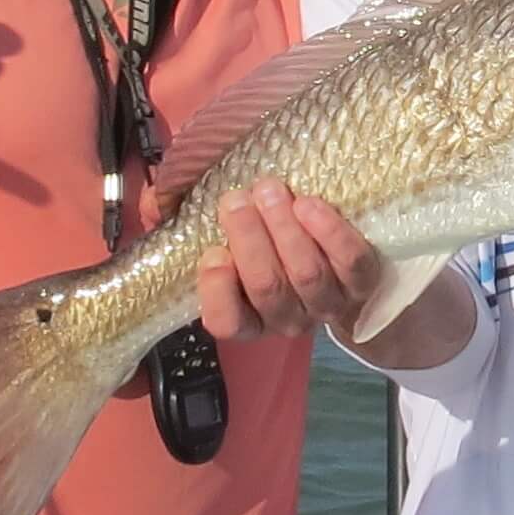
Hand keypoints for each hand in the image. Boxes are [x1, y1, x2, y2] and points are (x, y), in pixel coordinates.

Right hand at [197, 176, 381, 339]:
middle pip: (267, 288)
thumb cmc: (268, 239)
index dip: (217, 291)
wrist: (336, 256)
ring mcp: (328, 303)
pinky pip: (350, 263)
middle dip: (249, 240)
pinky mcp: (362, 282)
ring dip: (285, 230)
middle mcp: (288, 317)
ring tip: (270, 191)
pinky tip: (309, 205)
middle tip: (237, 200)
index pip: (226, 323)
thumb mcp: (225, 233)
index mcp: (249, 315)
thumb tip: (151, 204)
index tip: (213, 253)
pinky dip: (329, 232)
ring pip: (306, 274)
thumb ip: (185, 220)